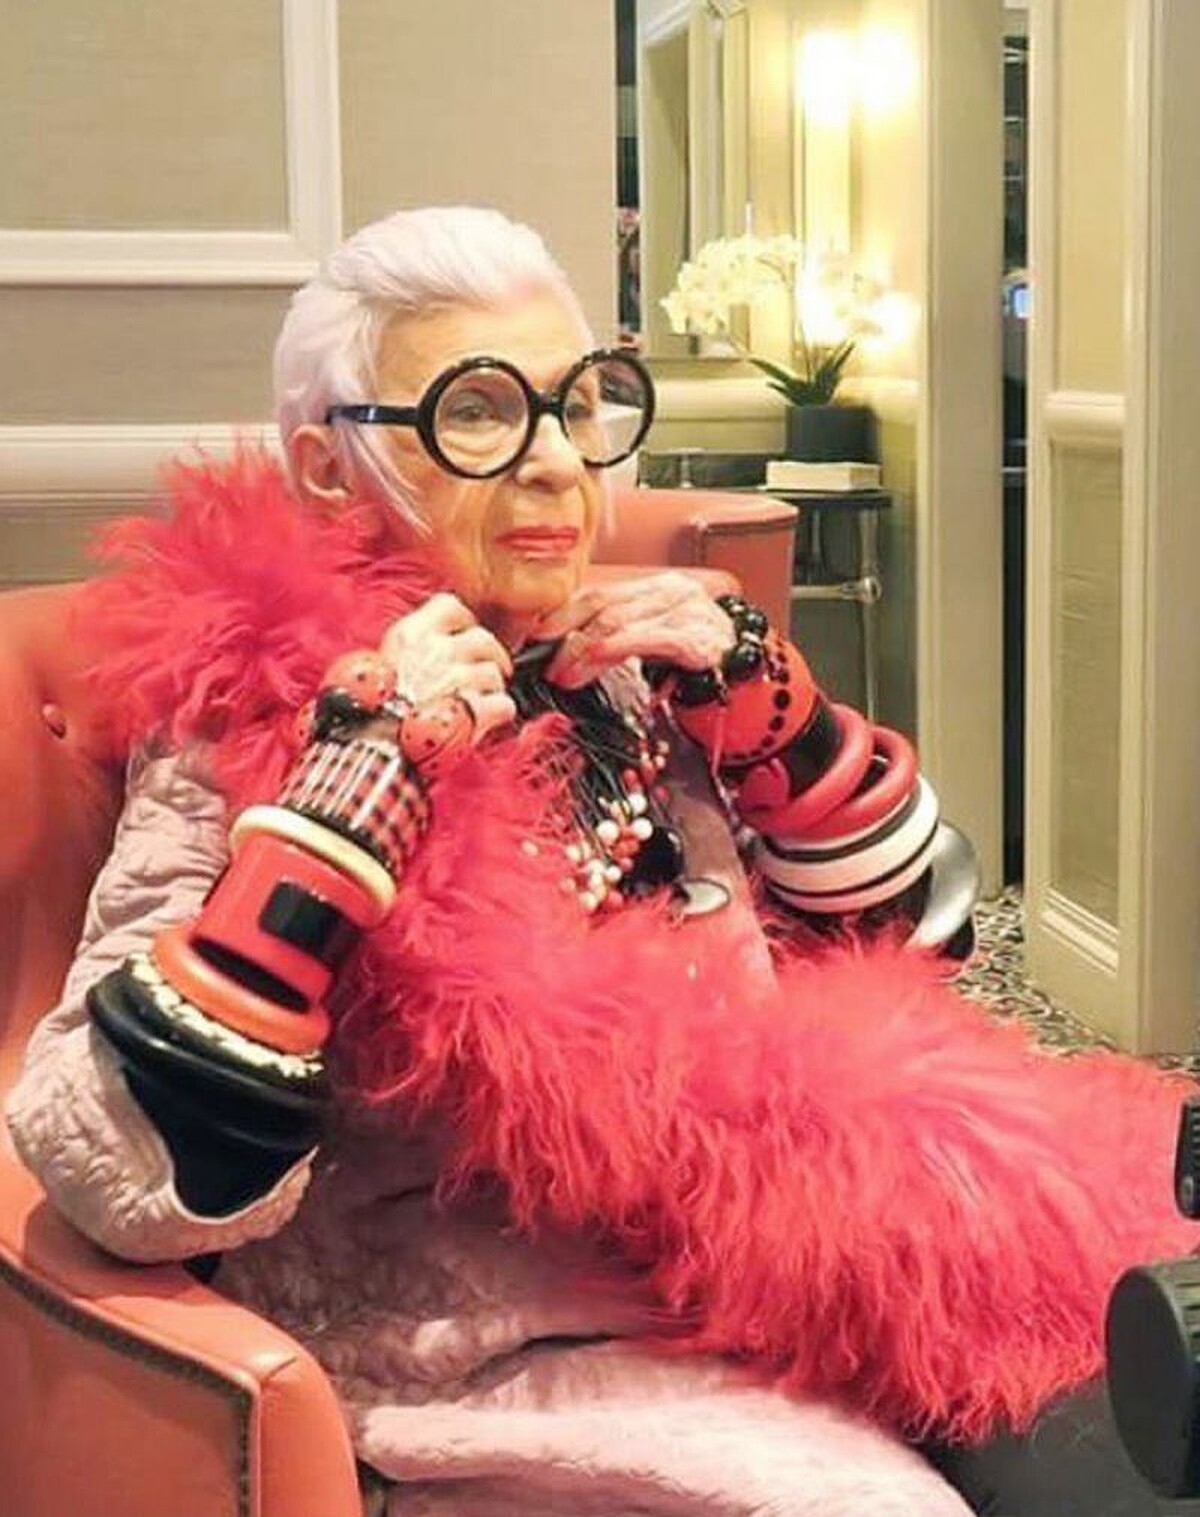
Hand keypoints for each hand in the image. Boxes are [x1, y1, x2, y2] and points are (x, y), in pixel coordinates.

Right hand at [380, 593, 516, 739]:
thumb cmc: (371, 716)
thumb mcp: (379, 668)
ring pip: (494, 673)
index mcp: (410, 636)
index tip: (463, 638)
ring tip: (476, 703)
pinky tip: (487, 720)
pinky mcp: (474, 709)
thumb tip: (429, 652)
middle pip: (482, 639)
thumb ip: (410, 653)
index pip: (450, 607)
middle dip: (488, 657)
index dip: (463, 623)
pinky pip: (503, 704)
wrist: (374, 749)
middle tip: (482, 674)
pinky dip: (499, 713)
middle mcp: (436, 650)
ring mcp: (457, 678)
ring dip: (491, 689)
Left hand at [536, 573, 735, 688]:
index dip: (562, 614)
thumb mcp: (655, 639)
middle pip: (602, 605)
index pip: (598, 594)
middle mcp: (670, 593)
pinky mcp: (695, 639)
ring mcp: (685, 613)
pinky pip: (645, 639)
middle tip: (545, 664)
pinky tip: (594, 660)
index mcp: (656, 588)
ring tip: (564, 675)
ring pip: (617, 622)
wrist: (753, 674)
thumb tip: (569, 650)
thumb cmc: (699, 661)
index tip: (535, 637)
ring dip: (581, 651)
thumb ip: (620, 636)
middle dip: (565, 635)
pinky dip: (613, 648)